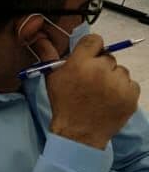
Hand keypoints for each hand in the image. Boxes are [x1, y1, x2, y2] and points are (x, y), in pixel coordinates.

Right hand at [47, 34, 141, 149]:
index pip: (95, 40)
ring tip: (101, 93)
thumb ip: (49, 54)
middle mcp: (100, 70)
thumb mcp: (52, 77)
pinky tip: (111, 99)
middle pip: (108, 57)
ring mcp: (117, 83)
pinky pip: (131, 84)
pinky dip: (123, 90)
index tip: (90, 58)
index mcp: (80, 63)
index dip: (92, 48)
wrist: (79, 133)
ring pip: (120, 71)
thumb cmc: (64, 104)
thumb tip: (41, 38)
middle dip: (101, 67)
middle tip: (92, 81)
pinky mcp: (130, 96)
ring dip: (113, 78)